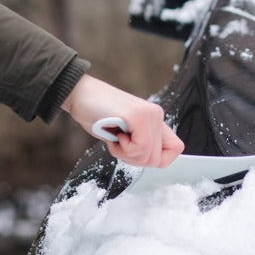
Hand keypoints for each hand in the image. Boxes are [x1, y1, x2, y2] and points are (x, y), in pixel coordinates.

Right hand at [62, 75, 183, 167]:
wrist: (79, 94)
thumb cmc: (97, 114)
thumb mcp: (124, 133)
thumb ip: (140, 143)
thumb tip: (150, 160)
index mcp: (155, 119)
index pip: (175, 149)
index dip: (156, 159)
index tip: (135, 152)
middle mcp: (156, 115)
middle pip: (157, 160)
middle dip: (134, 159)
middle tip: (119, 143)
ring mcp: (149, 114)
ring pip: (149, 157)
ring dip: (126, 154)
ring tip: (115, 136)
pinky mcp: (138, 116)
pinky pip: (140, 149)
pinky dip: (122, 149)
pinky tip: (114, 134)